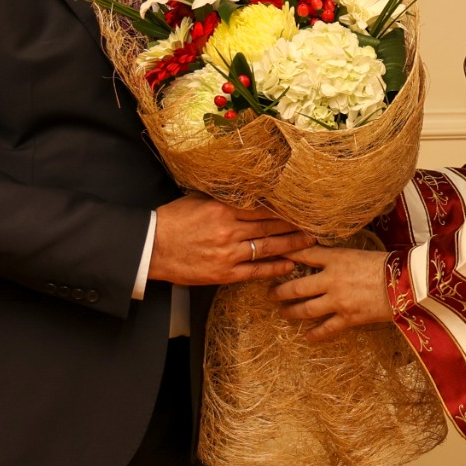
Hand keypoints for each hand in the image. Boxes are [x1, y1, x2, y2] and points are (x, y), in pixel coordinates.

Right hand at [150, 197, 313, 286]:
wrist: (150, 248)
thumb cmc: (171, 221)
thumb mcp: (197, 200)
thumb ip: (223, 198)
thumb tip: (246, 192)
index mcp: (222, 209)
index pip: (262, 208)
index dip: (285, 208)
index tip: (300, 207)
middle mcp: (229, 230)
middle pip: (271, 226)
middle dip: (295, 226)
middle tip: (314, 224)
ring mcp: (228, 254)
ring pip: (268, 248)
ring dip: (292, 245)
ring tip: (309, 243)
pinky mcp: (224, 273)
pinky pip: (255, 271)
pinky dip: (274, 267)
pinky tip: (289, 264)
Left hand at [272, 245, 391, 338]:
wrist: (408, 282)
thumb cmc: (388, 263)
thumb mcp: (360, 253)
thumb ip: (340, 258)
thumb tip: (326, 258)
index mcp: (336, 259)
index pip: (305, 255)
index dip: (287, 255)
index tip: (275, 256)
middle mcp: (331, 279)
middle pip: (297, 287)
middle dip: (280, 291)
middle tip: (270, 293)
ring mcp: (338, 301)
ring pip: (306, 309)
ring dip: (292, 312)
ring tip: (284, 313)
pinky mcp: (348, 318)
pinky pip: (327, 328)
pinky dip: (315, 334)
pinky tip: (307, 336)